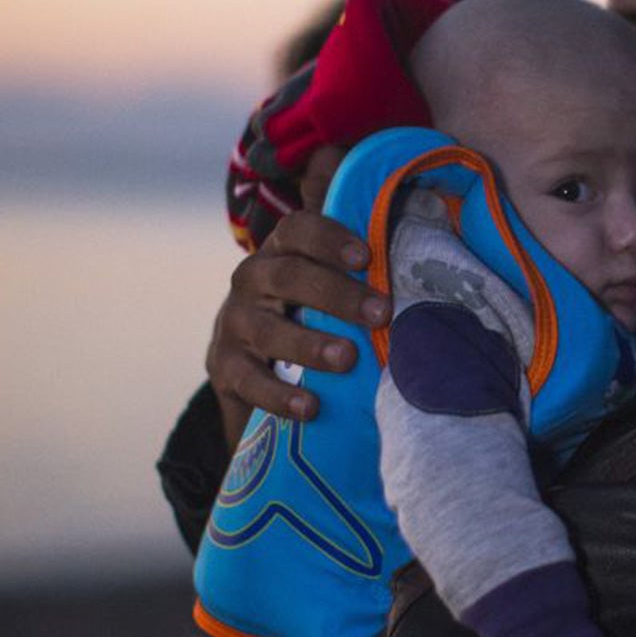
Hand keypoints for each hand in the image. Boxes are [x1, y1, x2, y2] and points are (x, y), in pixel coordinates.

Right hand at [205, 202, 391, 445]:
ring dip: (310, 344)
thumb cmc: (307, 315)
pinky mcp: (224, 367)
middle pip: (288, 276)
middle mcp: (252, 279)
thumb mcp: (326, 286)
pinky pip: (249, 380)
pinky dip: (279, 395)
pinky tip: (310, 407)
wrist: (249, 367)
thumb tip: (410, 229)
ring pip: (268, 329)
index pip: (298, 229)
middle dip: (337, 294)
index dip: (330, 239)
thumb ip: (358, 263)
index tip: (366, 258)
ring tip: (349, 359)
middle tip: (381, 315)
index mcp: (281, 251)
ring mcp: (234, 323)